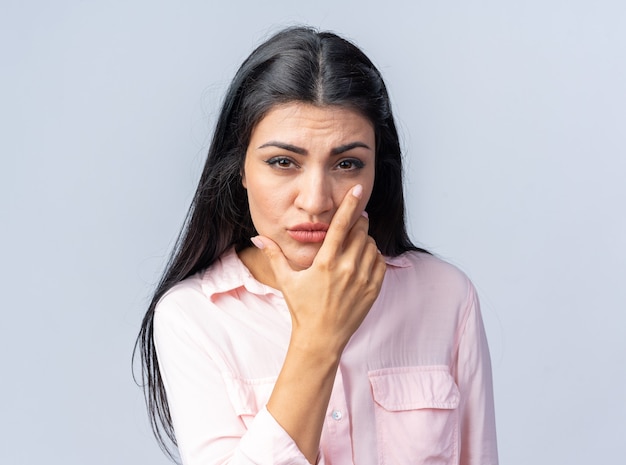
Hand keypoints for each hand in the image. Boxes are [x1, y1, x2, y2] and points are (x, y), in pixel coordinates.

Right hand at [252, 184, 386, 356]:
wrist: (321, 339)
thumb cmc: (302, 309)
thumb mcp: (286, 280)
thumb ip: (273, 255)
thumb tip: (257, 237)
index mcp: (325, 262)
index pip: (341, 225)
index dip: (349, 204)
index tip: (356, 190)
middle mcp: (346, 269)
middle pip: (360, 231)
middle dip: (357, 223)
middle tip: (351, 224)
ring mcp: (362, 280)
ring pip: (372, 245)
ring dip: (365, 240)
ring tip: (353, 247)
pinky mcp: (373, 290)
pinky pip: (380, 262)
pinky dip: (374, 256)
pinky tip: (362, 261)